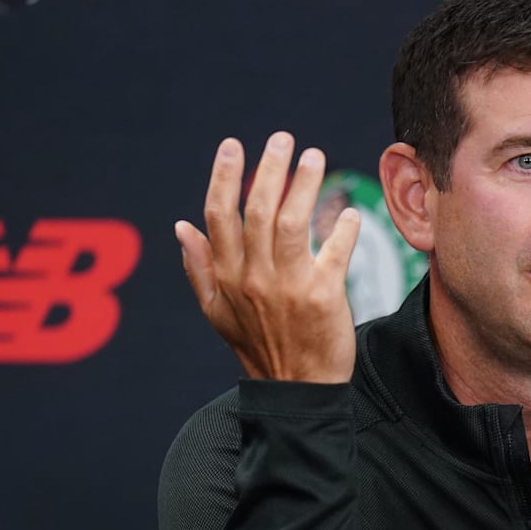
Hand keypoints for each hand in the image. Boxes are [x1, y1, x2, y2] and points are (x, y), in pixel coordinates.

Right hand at [176, 133, 360, 381]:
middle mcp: (253, 278)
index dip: (224, 176)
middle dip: (269, 168)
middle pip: (256, 210)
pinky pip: (334, 251)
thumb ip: (199, 268)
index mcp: (226, 277)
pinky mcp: (323, 296)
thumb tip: (181, 226)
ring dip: (303, 184)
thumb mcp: (217, 312)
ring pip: (291, 222)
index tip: (233, 146)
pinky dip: (343, 229)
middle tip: (282, 138)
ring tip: (314, 157)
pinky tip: (349, 212)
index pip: (218, 215)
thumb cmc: (258, 347)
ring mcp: (288, 286)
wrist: (296, 390)